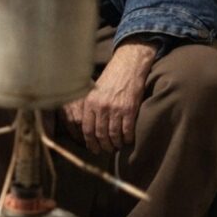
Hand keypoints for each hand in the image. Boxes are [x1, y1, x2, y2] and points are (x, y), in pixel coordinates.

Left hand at [61, 40, 157, 154]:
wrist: (128, 66)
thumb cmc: (111, 78)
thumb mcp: (94, 91)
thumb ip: (91, 108)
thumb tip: (89, 129)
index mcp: (90, 103)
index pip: (87, 129)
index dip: (90, 143)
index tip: (94, 149)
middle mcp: (101, 107)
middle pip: (100, 135)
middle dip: (104, 146)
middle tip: (107, 150)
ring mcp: (115, 108)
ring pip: (114, 135)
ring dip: (116, 144)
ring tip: (118, 146)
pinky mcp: (129, 109)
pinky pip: (127, 130)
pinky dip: (128, 138)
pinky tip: (128, 140)